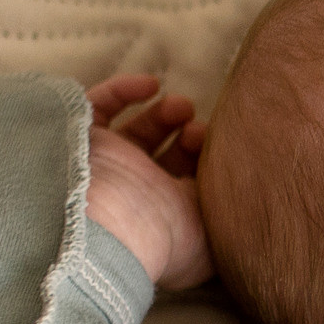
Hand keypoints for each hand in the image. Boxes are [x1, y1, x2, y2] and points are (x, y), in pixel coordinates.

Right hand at [82, 74, 211, 290]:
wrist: (108, 228)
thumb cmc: (166, 238)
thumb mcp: (214, 234)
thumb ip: (228, 209)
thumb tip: (243, 192)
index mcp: (163, 222)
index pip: (187, 188)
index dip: (207, 163)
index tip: (221, 150)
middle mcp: (133, 196)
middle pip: (162, 159)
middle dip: (187, 138)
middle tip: (197, 130)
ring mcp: (105, 168)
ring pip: (133, 134)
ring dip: (162, 114)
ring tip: (181, 107)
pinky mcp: (80, 141)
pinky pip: (94, 107)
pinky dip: (122, 89)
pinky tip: (150, 84)